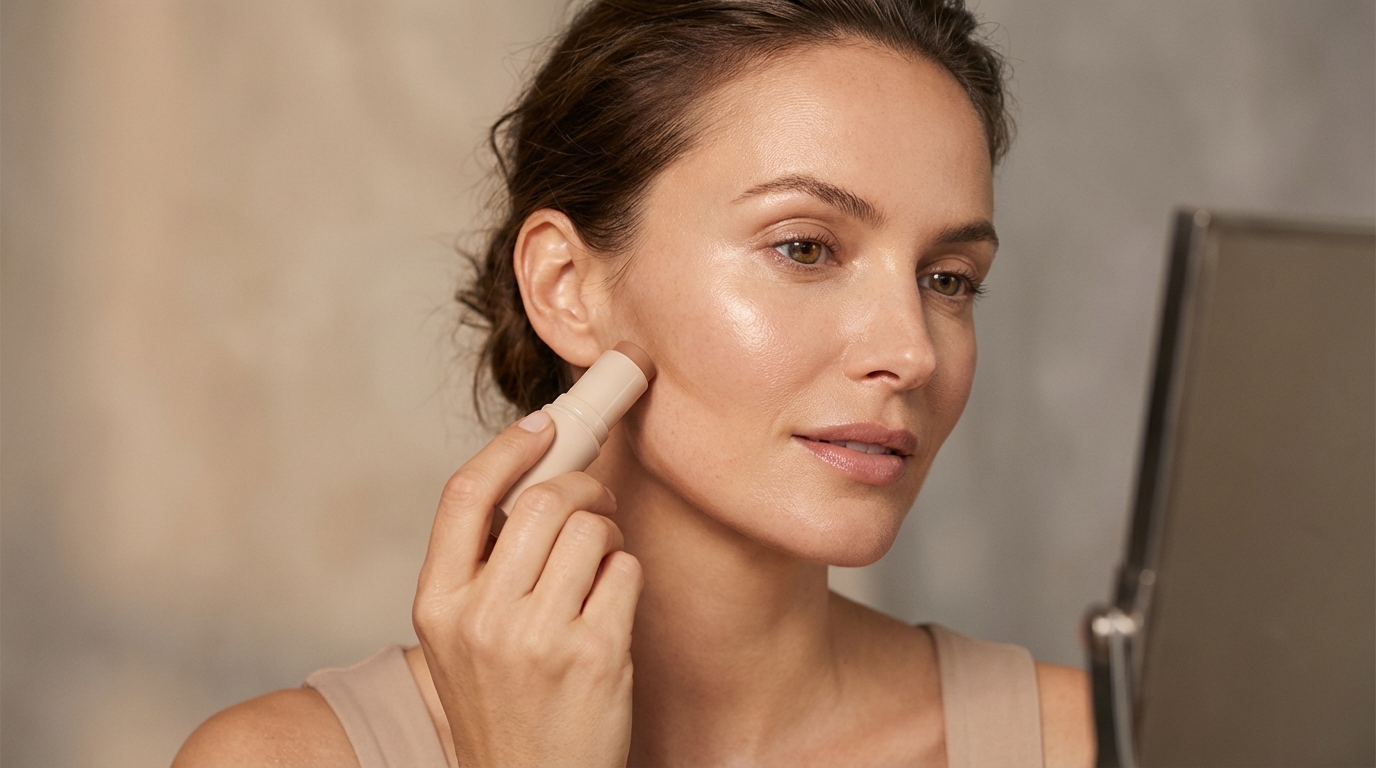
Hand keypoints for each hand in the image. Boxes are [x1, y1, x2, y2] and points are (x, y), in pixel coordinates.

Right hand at [413, 411, 642, 767]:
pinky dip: (627, 573)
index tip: (544, 422)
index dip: (509, 446)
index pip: (465, 495)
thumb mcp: (463, 637)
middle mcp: (481, 618)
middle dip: (583, 485)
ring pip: (593, 529)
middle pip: (544, 500)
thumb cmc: (505, 705)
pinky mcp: (595, 655)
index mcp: (437, 604)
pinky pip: (626, 570)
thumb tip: (539, 475)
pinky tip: (612, 605)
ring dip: (609, 533)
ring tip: (601, 566)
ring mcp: (538, 638)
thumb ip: (485, 565)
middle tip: (596, 500)